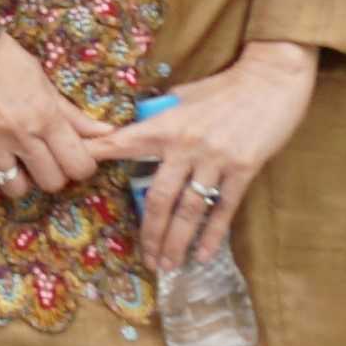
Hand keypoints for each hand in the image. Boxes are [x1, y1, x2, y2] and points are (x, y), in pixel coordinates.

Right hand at [0, 0, 94, 211]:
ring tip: (16, 164)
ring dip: (20, 180)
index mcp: (46, 116)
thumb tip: (106, 133)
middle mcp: (21, 134)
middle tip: (45, 160)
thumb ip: (73, 114)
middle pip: (51, 182)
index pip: (79, 165)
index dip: (80, 166)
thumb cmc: (4, 58)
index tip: (73, 158)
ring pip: (16, 189)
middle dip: (52, 174)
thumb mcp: (44, 82)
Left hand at [93, 42, 318, 280]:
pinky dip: (212, 234)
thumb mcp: (184, 96)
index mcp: (166, 125)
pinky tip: (202, 255)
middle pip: (160, 197)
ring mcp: (215, 160)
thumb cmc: (224, 86)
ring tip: (168, 265)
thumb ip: (161, 117)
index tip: (74, 171)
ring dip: (177, 242)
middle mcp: (186, 145)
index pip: (124, 143)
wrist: (271, 80)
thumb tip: (139, 129)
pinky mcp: (243, 169)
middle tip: (145, 258)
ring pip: (189, 210)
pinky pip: (224, 209)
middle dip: (151, 232)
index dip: (98, 156)